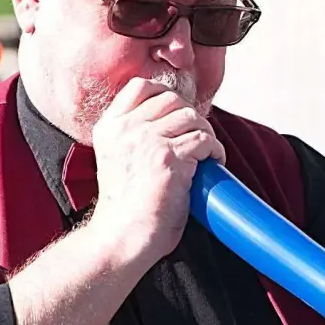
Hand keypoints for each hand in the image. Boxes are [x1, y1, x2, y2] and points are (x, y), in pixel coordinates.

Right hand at [88, 78, 225, 266]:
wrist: (122, 238)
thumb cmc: (124, 208)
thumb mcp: (116, 159)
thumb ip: (133, 136)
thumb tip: (171, 119)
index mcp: (109, 128)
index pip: (139, 87)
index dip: (165, 94)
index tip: (177, 111)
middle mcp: (126, 130)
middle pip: (171, 99)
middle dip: (190, 115)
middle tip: (196, 136)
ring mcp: (148, 141)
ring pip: (192, 117)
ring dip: (206, 132)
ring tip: (206, 152)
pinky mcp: (170, 159)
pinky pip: (204, 140)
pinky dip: (215, 151)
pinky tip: (213, 163)